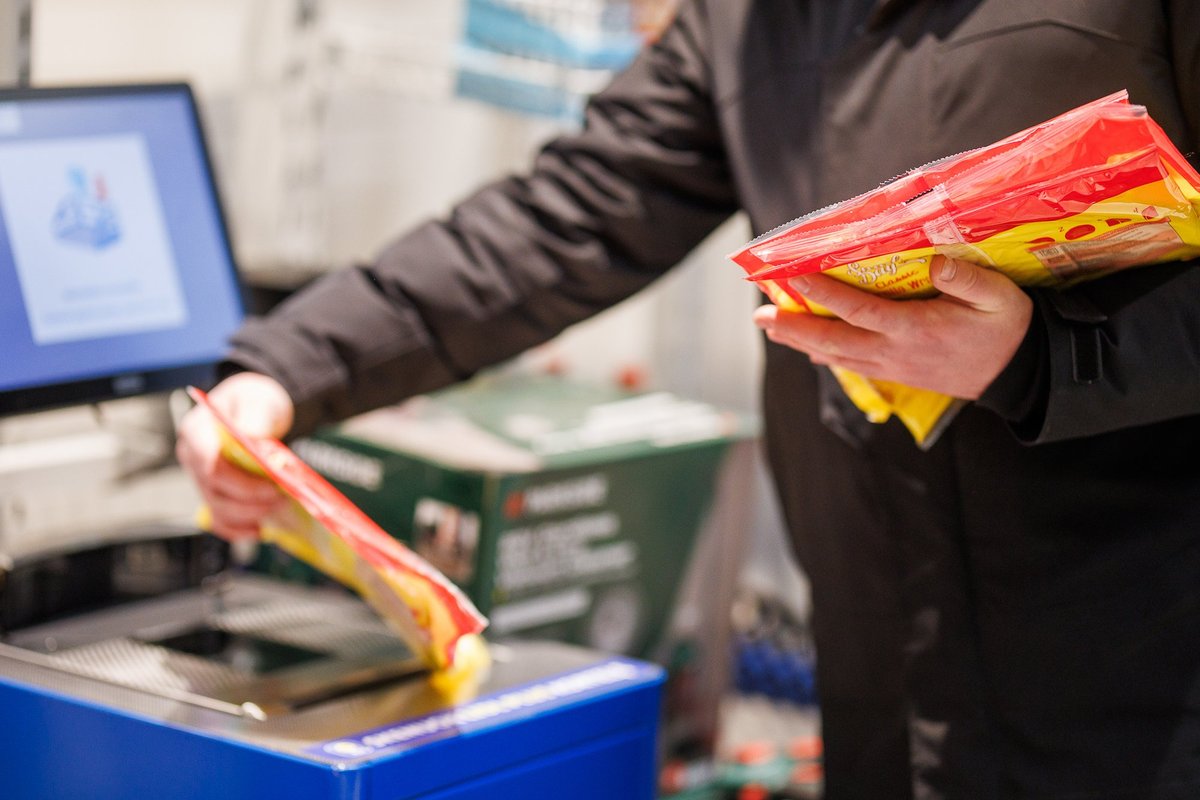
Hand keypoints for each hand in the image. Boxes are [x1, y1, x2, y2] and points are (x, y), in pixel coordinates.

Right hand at [175, 372, 295, 540]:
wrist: (254, 410)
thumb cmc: (253, 402)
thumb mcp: (258, 399)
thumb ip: (256, 415)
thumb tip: (253, 434)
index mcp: (197, 431)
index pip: (209, 463)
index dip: (240, 481)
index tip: (272, 484)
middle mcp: (192, 457)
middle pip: (214, 490)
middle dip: (250, 500)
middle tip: (281, 498)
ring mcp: (200, 477)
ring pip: (216, 509)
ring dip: (248, 515)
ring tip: (276, 508)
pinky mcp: (212, 492)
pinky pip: (218, 518)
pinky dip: (237, 529)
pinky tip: (258, 529)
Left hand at [752, 256, 1032, 398]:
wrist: (1016, 374)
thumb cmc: (1006, 327)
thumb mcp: (1000, 297)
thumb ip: (967, 280)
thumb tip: (936, 262)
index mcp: (914, 329)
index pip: (858, 309)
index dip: (823, 293)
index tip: (793, 276)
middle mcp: (894, 351)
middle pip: (833, 340)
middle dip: (794, 328)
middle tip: (759, 316)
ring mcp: (891, 366)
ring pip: (836, 355)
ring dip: (801, 342)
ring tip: (771, 328)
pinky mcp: (894, 373)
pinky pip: (851, 365)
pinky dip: (825, 355)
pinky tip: (808, 348)